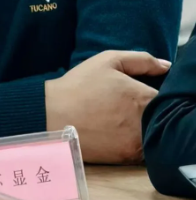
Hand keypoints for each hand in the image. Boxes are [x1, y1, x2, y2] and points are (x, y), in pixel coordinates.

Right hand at [45, 50, 170, 163]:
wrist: (53, 115)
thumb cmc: (80, 84)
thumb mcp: (109, 60)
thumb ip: (142, 60)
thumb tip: (166, 66)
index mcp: (143, 98)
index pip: (165, 97)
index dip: (155, 91)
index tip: (140, 88)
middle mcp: (144, 123)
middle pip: (160, 116)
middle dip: (149, 108)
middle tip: (128, 102)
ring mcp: (136, 143)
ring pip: (152, 133)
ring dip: (143, 125)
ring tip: (121, 116)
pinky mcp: (125, 158)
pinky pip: (141, 149)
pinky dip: (134, 140)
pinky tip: (116, 129)